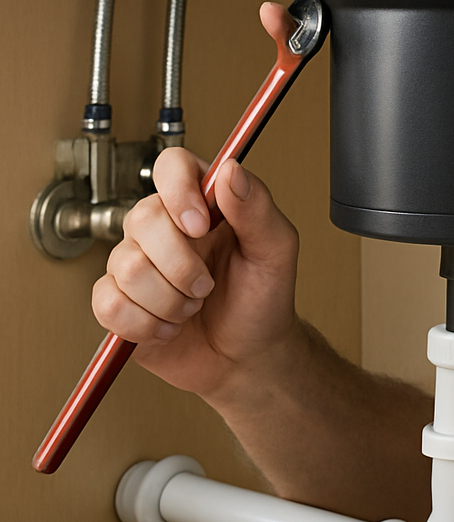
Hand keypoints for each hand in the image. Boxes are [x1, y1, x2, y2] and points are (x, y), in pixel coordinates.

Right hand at [92, 146, 300, 402]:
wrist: (248, 356)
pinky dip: (146, 324)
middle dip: (181, 264)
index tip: (200, 225)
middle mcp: (165, 226)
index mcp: (204, 202)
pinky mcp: (118, 302)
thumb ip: (257, 208)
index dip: (178, 190)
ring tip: (193, 306)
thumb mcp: (276, 250)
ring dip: (169, 299)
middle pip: (142, 218)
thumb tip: (231, 170)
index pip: (171, 165)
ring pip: (127, 266)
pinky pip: (108, 304)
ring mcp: (137, 263)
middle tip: (208, 284)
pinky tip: (170, 327)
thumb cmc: (264, 299)